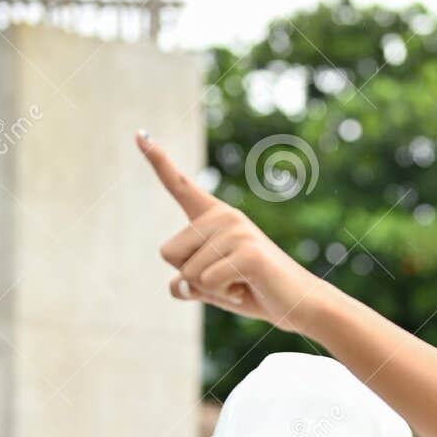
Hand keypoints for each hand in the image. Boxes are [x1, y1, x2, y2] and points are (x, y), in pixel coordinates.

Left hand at [135, 132, 325, 331]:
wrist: (297, 303)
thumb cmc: (251, 291)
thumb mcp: (210, 287)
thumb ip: (187, 283)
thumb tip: (177, 284)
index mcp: (213, 216)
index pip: (179, 185)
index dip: (158, 160)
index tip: (139, 133)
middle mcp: (223, 216)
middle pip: (168, 253)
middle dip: (189, 276)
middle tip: (225, 278)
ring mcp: (237, 231)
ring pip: (188, 273)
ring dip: (209, 290)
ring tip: (239, 283)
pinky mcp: (248, 252)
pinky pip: (208, 282)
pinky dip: (223, 295)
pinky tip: (245, 289)